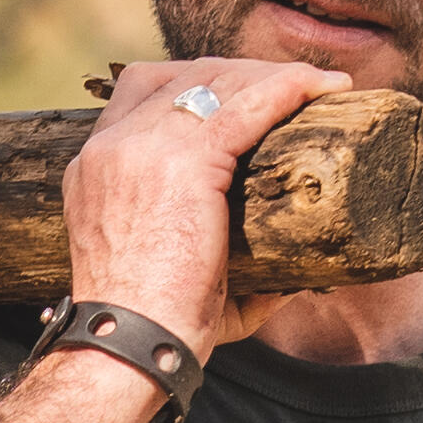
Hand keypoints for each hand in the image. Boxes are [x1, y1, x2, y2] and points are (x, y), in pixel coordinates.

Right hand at [65, 54, 344, 352]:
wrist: (124, 350)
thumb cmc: (153, 332)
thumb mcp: (172, 278)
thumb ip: (228, 269)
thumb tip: (293, 279)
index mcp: (94, 168)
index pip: (145, 89)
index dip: (201, 82)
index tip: (248, 95)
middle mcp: (111, 147)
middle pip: (184, 73)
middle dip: (244, 73)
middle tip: (297, 90)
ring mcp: (142, 148)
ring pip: (218, 78)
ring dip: (272, 76)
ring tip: (320, 87)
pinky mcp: (184, 162)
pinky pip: (248, 104)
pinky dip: (292, 88)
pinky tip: (327, 88)